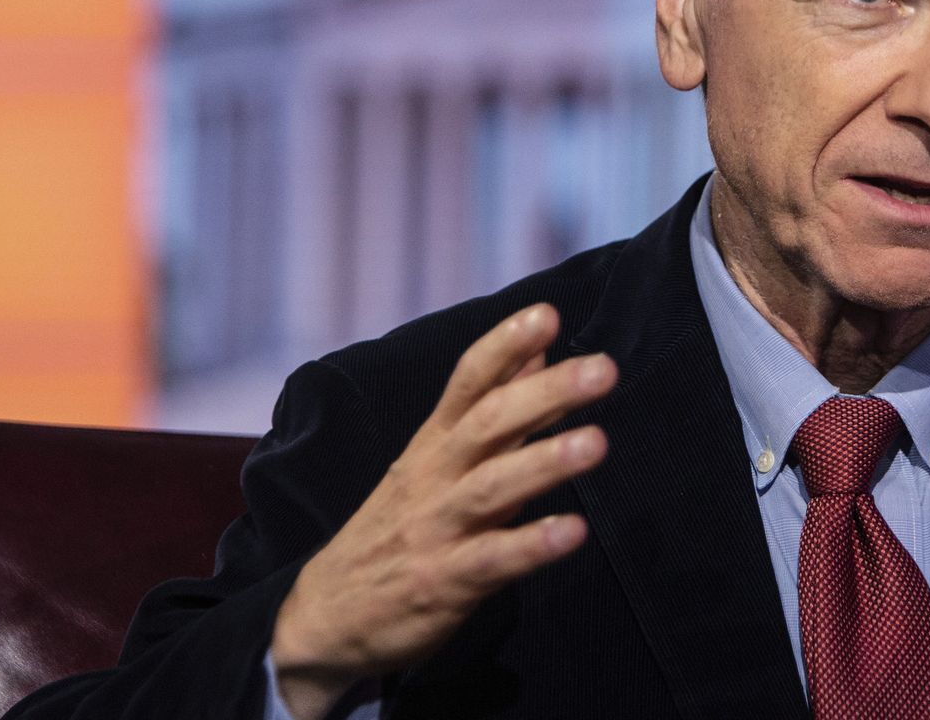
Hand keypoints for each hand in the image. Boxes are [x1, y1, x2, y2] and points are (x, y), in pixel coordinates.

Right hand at [269, 303, 615, 719]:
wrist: (326, 615)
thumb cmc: (396, 527)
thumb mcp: (436, 459)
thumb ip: (493, 406)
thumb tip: (540, 352)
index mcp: (434, 443)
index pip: (467, 381)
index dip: (505, 345)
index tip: (548, 313)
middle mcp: (435, 476)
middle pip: (488, 423)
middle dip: (546, 393)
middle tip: (603, 369)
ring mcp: (438, 528)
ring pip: (492, 487)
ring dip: (545, 461)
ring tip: (597, 442)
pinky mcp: (444, 582)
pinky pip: (491, 561)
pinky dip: (531, 545)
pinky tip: (573, 532)